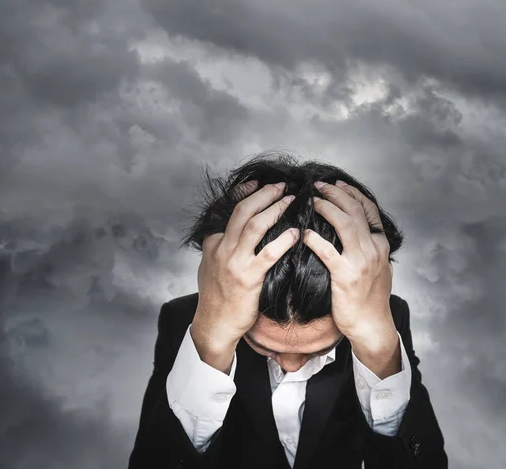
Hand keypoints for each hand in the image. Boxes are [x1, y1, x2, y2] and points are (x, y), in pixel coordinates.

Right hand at [192, 180, 298, 354]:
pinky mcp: (248, 277)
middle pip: (243, 211)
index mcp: (214, 243)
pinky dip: (282, 240)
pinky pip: (268, 254)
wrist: (215, 324)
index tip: (258, 182)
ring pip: (255, 226)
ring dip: (274, 209)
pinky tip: (295, 233)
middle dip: (264, 194)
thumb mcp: (210, 265)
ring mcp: (234, 262)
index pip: (230, 210)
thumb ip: (221, 245)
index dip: (245, 192)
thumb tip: (234, 230)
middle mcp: (222, 248)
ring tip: (290, 200)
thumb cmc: (217, 296)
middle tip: (281, 185)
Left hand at [303, 180, 395, 347]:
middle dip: (336, 193)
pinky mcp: (345, 276)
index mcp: (381, 245)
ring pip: (345, 224)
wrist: (371, 325)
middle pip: (355, 211)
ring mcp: (361, 262)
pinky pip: (328, 251)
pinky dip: (314, 239)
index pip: (369, 210)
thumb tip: (358, 231)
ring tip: (313, 200)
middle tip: (320, 185)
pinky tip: (304, 233)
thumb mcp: (378, 267)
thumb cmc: (371, 298)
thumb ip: (370, 247)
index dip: (353, 193)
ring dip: (327, 208)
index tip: (339, 183)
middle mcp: (373, 249)